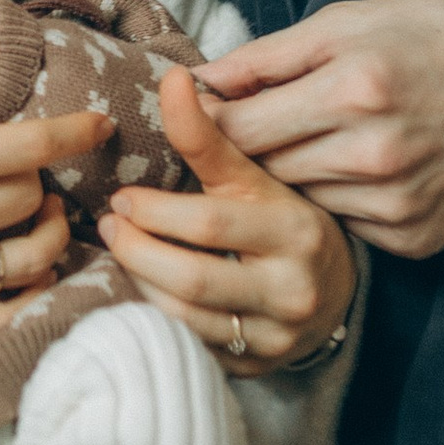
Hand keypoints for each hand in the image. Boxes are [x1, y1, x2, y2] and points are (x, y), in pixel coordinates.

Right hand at [0, 61, 111, 342]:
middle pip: (31, 199)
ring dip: (46, 234)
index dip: (75, 132)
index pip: (31, 147)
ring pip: (34, 257)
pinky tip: (24, 273)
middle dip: (36, 180)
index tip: (99, 124)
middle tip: (20, 174)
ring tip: (33, 220)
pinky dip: (31, 294)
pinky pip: (7, 315)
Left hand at [100, 69, 358, 369]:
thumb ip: (210, 137)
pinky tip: (140, 286)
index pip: (211, 222)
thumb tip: (173, 80)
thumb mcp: (256, 176)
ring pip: (185, 314)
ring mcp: (276, 333)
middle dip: (137, 247)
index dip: (155, 210)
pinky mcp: (258, 364)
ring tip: (119, 249)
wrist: (333, 289)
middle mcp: (291, 287)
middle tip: (110, 222)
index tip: (122, 196)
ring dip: (138, 280)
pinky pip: (190, 342)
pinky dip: (154, 313)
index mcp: (295, 230)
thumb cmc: (284, 220)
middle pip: (193, 275)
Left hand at [197, 0, 443, 257]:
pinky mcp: (417, 238)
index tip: (198, 113)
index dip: (208, 123)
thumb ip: (271, 56)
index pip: (239, 130)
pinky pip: (346, 225)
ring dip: (292, 178)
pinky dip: (341, 201)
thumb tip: (202, 83)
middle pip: (264, 171)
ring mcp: (398, 206)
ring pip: (302, 202)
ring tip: (315, 140)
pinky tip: (362, 168)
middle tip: (247, 128)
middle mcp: (374, 156)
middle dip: (246, 151)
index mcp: (353, 89)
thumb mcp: (355, 20)